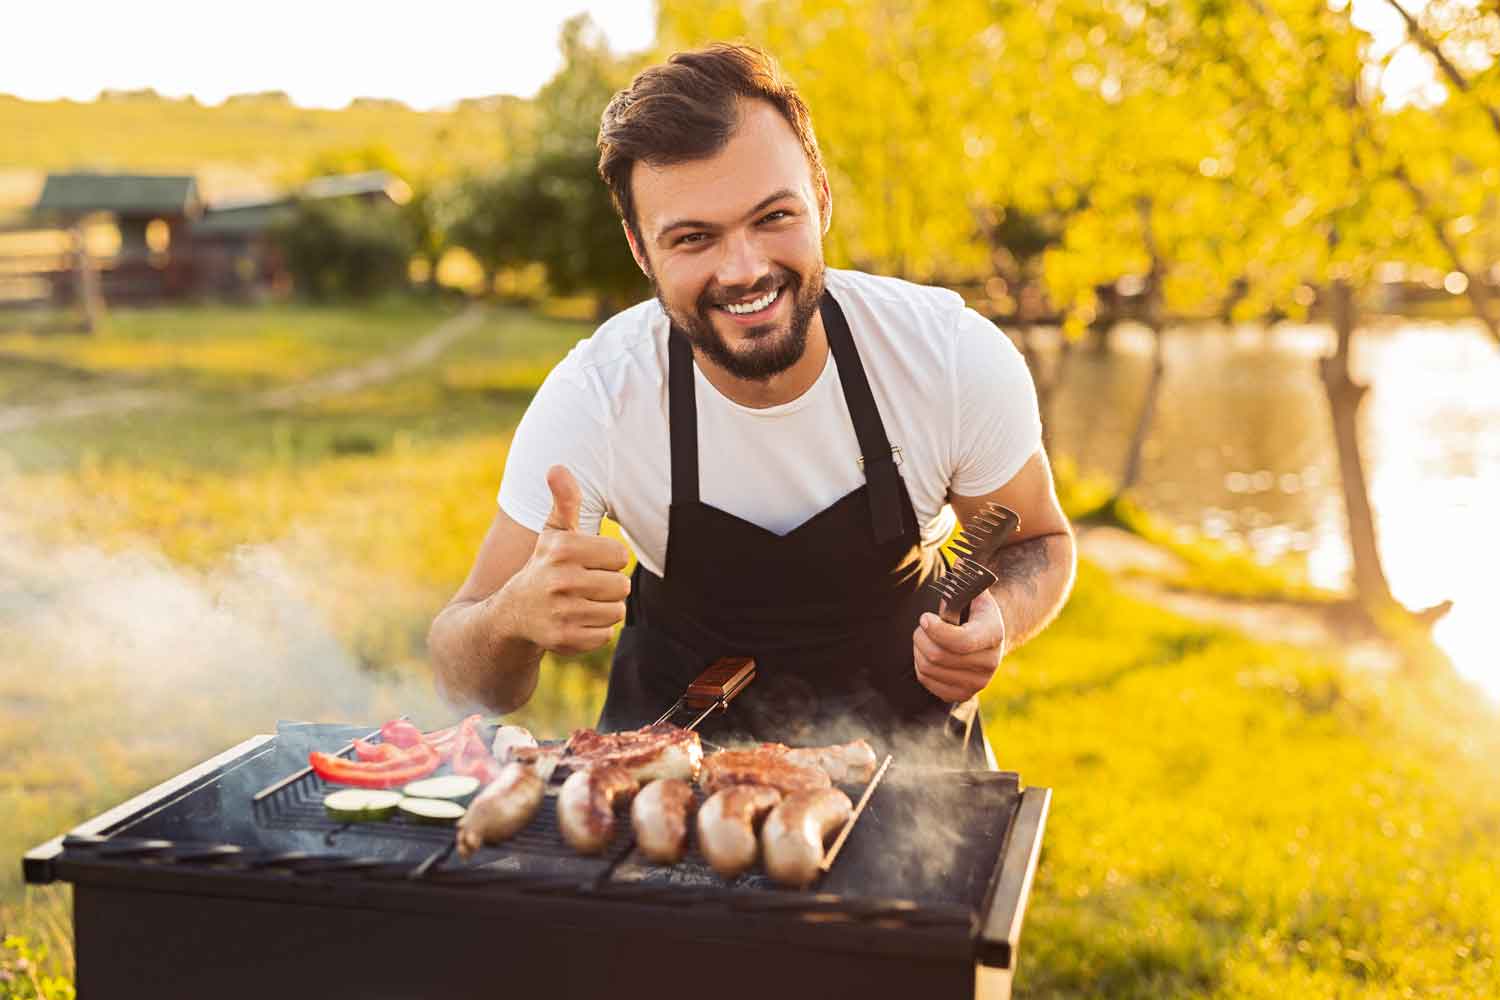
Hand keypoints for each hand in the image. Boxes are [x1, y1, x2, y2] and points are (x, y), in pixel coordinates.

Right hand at [501, 465, 629, 653]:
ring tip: (578, 603)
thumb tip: (557, 467)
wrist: (512, 613)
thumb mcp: (552, 533)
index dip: (607, 559)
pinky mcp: (565, 639)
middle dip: (607, 586)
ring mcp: (562, 612)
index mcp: (562, 548)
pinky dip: (594, 631)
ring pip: (616, 611)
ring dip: (603, 608)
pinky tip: (573, 621)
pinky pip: (605, 635)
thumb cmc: (544, 566)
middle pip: (621, 585)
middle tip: (582, 586)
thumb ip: (564, 501)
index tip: (585, 562)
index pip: (620, 555)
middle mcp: (560, 579)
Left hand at [912, 589, 1006, 701]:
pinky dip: (920, 665)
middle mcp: (989, 663)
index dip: (936, 630)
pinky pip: (926, 681)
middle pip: (938, 655)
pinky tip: (928, 653)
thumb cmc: (975, 613)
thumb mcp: (975, 594)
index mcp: (993, 635)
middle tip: (922, 625)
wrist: (989, 639)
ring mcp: (976, 683)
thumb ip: (964, 584)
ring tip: (925, 637)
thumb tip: (958, 568)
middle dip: (921, 637)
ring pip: (928, 668)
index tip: (924, 618)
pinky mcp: (961, 695)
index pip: (961, 641)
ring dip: (918, 649)